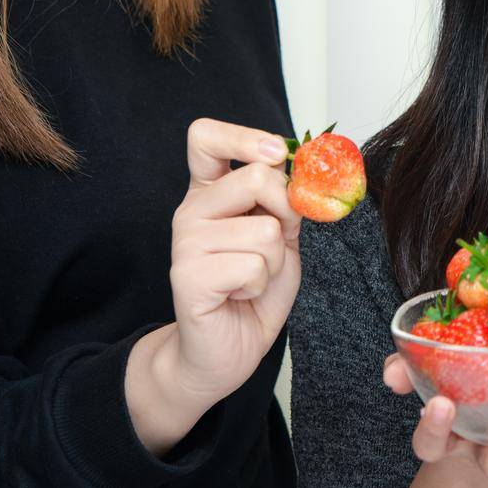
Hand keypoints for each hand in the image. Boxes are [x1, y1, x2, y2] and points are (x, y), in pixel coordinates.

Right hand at [165, 118, 303, 406]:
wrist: (227, 350)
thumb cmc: (253, 290)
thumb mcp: (281, 235)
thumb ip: (285, 201)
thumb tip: (302, 168)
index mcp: (210, 192)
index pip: (205, 137)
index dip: (245, 136)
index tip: (277, 153)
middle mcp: (191, 210)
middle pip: (256, 178)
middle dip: (285, 214)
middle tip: (272, 247)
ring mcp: (185, 242)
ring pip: (265, 229)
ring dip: (273, 262)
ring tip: (249, 279)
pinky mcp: (188, 276)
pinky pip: (254, 265)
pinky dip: (261, 284)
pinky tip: (239, 295)